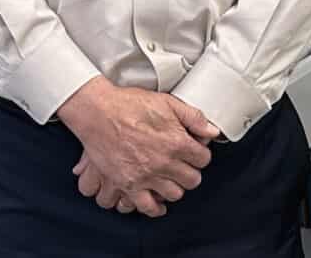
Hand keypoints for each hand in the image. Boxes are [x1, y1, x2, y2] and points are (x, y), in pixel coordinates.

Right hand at [57, 78, 218, 216]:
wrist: (98, 113)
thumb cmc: (129, 105)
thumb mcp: (167, 102)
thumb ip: (193, 117)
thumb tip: (212, 131)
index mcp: (177, 142)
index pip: (203, 159)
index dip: (200, 155)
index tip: (194, 153)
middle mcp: (164, 162)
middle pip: (192, 180)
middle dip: (190, 172)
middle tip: (183, 166)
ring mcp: (147, 176)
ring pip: (174, 194)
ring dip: (175, 188)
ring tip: (170, 179)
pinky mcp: (129, 184)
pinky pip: (147, 206)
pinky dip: (155, 208)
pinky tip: (157, 201)